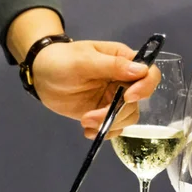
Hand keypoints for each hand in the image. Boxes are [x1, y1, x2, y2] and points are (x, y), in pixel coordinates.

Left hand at [32, 40, 160, 138]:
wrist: (41, 75)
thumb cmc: (61, 60)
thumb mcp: (84, 60)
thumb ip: (112, 66)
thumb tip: (141, 70)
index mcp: (123, 61)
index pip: (149, 73)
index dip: (145, 87)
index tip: (128, 97)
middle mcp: (123, 81)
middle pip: (138, 102)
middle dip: (117, 113)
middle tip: (91, 116)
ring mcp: (114, 98)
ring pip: (127, 117)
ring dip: (108, 124)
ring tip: (85, 122)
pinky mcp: (103, 113)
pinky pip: (114, 127)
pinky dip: (103, 132)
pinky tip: (87, 130)